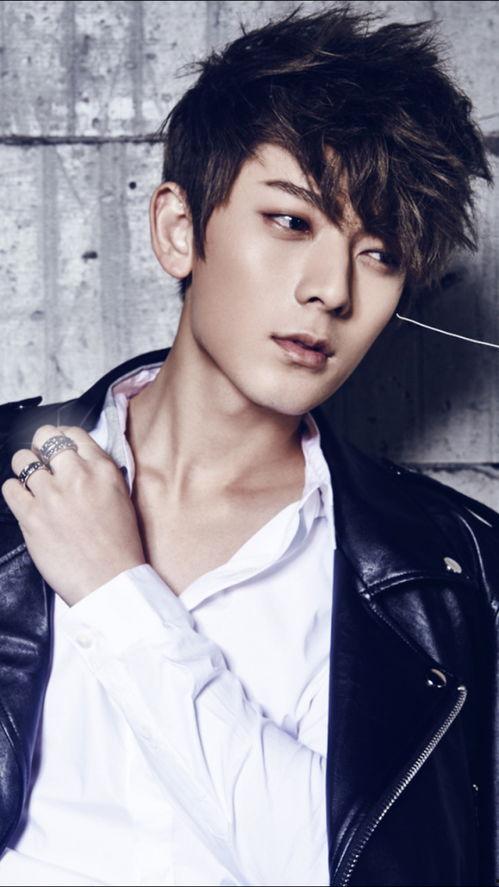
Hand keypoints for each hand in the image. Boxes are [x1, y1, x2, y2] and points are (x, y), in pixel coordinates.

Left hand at [1, 425, 145, 605]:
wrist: (111, 581)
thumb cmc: (119, 545)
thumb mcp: (121, 497)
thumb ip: (100, 473)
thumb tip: (78, 460)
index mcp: (102, 470)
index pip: (74, 433)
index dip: (61, 438)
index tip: (57, 447)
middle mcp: (76, 476)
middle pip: (44, 437)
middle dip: (40, 446)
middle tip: (41, 459)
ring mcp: (51, 495)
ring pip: (22, 460)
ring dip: (25, 467)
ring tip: (31, 481)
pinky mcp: (31, 517)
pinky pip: (9, 488)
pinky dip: (14, 491)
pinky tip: (24, 500)